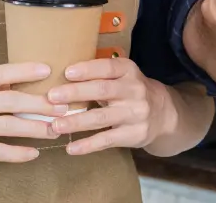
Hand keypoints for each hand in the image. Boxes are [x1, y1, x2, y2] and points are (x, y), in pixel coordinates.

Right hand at [0, 62, 61, 168]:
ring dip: (35, 128)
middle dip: (39, 104)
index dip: (24, 70)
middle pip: (10, 101)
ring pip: (8, 127)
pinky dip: (18, 153)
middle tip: (64, 106)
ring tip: (55, 129)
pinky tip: (34, 153)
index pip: (0, 74)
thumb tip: (31, 78)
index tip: (47, 69)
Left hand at [46, 57, 170, 154]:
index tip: (67, 72)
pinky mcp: (133, 134)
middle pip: (102, 91)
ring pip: (102, 118)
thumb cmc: (131, 91)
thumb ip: (99, 75)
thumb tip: (60, 75)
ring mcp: (135, 113)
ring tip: (55, 125)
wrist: (164, 114)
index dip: (88, 69)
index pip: (108, 68)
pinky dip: (88, 145)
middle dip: (76, 93)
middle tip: (51, 97)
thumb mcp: (123, 76)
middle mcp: (134, 90)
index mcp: (129, 71)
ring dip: (77, 122)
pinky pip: (107, 140)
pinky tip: (71, 148)